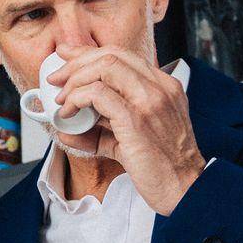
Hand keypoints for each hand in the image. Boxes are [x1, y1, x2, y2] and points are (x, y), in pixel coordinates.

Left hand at [48, 45, 205, 212]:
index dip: (89, 54)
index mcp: (163, 87)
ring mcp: (150, 100)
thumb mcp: (131, 141)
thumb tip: (66, 130)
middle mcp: (159, 87)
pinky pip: (98, 93)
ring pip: (104, 66)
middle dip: (76, 63)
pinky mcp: (136, 118)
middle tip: (56, 79)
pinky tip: (68, 114)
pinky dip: (76, 99)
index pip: (122, 56)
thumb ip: (101, 132)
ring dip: (75, 79)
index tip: (67, 57)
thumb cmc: (163, 167)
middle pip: (111, 55)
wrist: (185, 189)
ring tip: (61, 99)